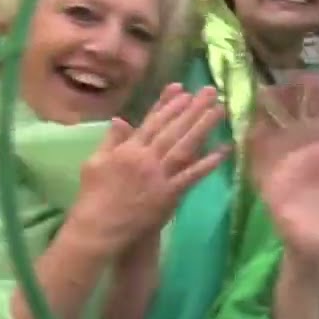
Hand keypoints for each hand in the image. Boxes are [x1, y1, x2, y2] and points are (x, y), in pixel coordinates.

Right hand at [68, 85, 227, 253]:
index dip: (169, 104)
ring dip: (203, 127)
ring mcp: (158, 176)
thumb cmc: (94, 197)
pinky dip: (208, 163)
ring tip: (220, 110)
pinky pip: (192, 176)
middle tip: (210, 91)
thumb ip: (111, 141)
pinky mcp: (169, 194)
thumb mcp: (95, 163)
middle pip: (173, 129)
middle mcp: (145, 158)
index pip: (152, 122)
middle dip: (193, 108)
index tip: (183, 89)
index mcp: (127, 149)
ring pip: (184, 146)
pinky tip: (224, 150)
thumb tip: (119, 119)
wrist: (98, 229)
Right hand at [248, 75, 318, 261]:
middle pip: (291, 108)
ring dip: (263, 106)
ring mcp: (282, 156)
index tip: (311, 75)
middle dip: (286, 91)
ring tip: (258, 89)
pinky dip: (248, 133)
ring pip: (270, 122)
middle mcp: (303, 143)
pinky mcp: (265, 173)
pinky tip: (243, 119)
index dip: (316, 90)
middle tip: (280, 76)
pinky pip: (254, 149)